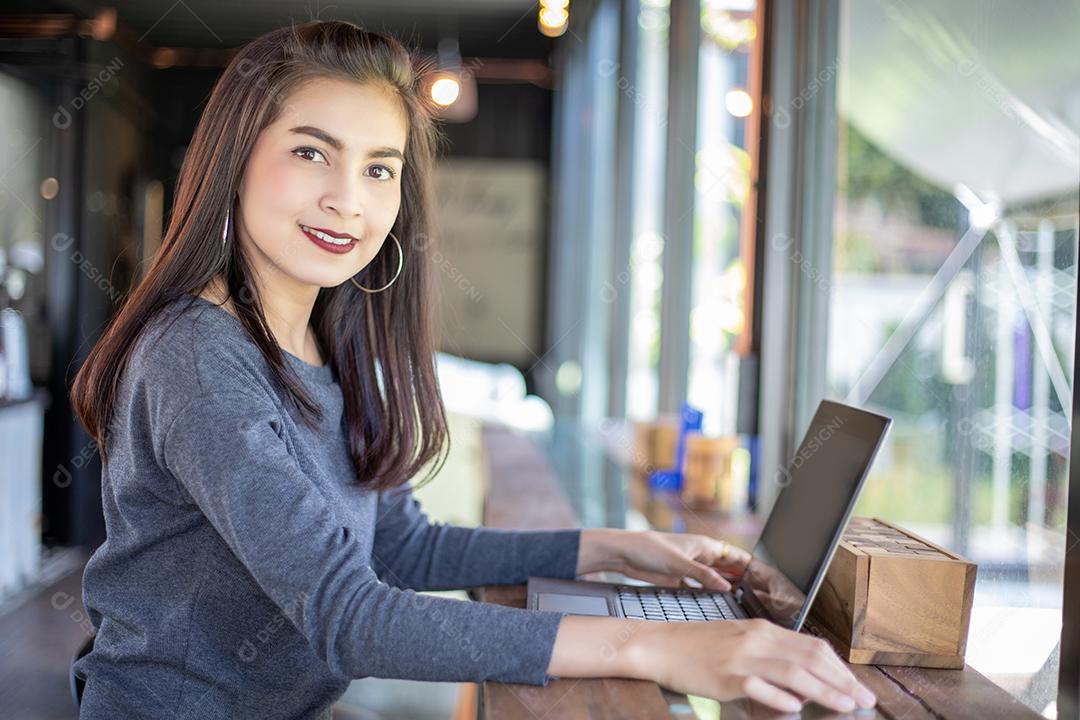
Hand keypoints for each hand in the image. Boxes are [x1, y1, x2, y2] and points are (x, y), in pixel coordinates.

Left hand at [577, 529, 751, 591]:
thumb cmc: (649, 549)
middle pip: (729, 569)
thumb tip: (727, 587)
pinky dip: (708, 595)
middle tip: (758, 598)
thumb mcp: (679, 563)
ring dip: (725, 590)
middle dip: (742, 581)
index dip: (753, 568)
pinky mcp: (680, 579)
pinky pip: (700, 588)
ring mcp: (691, 568)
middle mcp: (702, 556)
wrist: (624, 554)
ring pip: (715, 580)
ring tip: (741, 605)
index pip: (737, 556)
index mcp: (706, 546)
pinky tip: (716, 605)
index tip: (766, 582)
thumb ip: (703, 576)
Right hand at [629, 617, 876, 713]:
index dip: (839, 667)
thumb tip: (800, 678)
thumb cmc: (696, 646)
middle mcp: (756, 639)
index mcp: (761, 629)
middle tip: (864, 699)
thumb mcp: (737, 640)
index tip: (857, 685)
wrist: (658, 644)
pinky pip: (758, 687)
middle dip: (842, 680)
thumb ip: (768, 653)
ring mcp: (740, 657)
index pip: (812, 646)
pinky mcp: (725, 677)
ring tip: (845, 705)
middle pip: (810, 658)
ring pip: (793, 673)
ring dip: (824, 691)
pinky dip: (779, 698)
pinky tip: (795, 708)